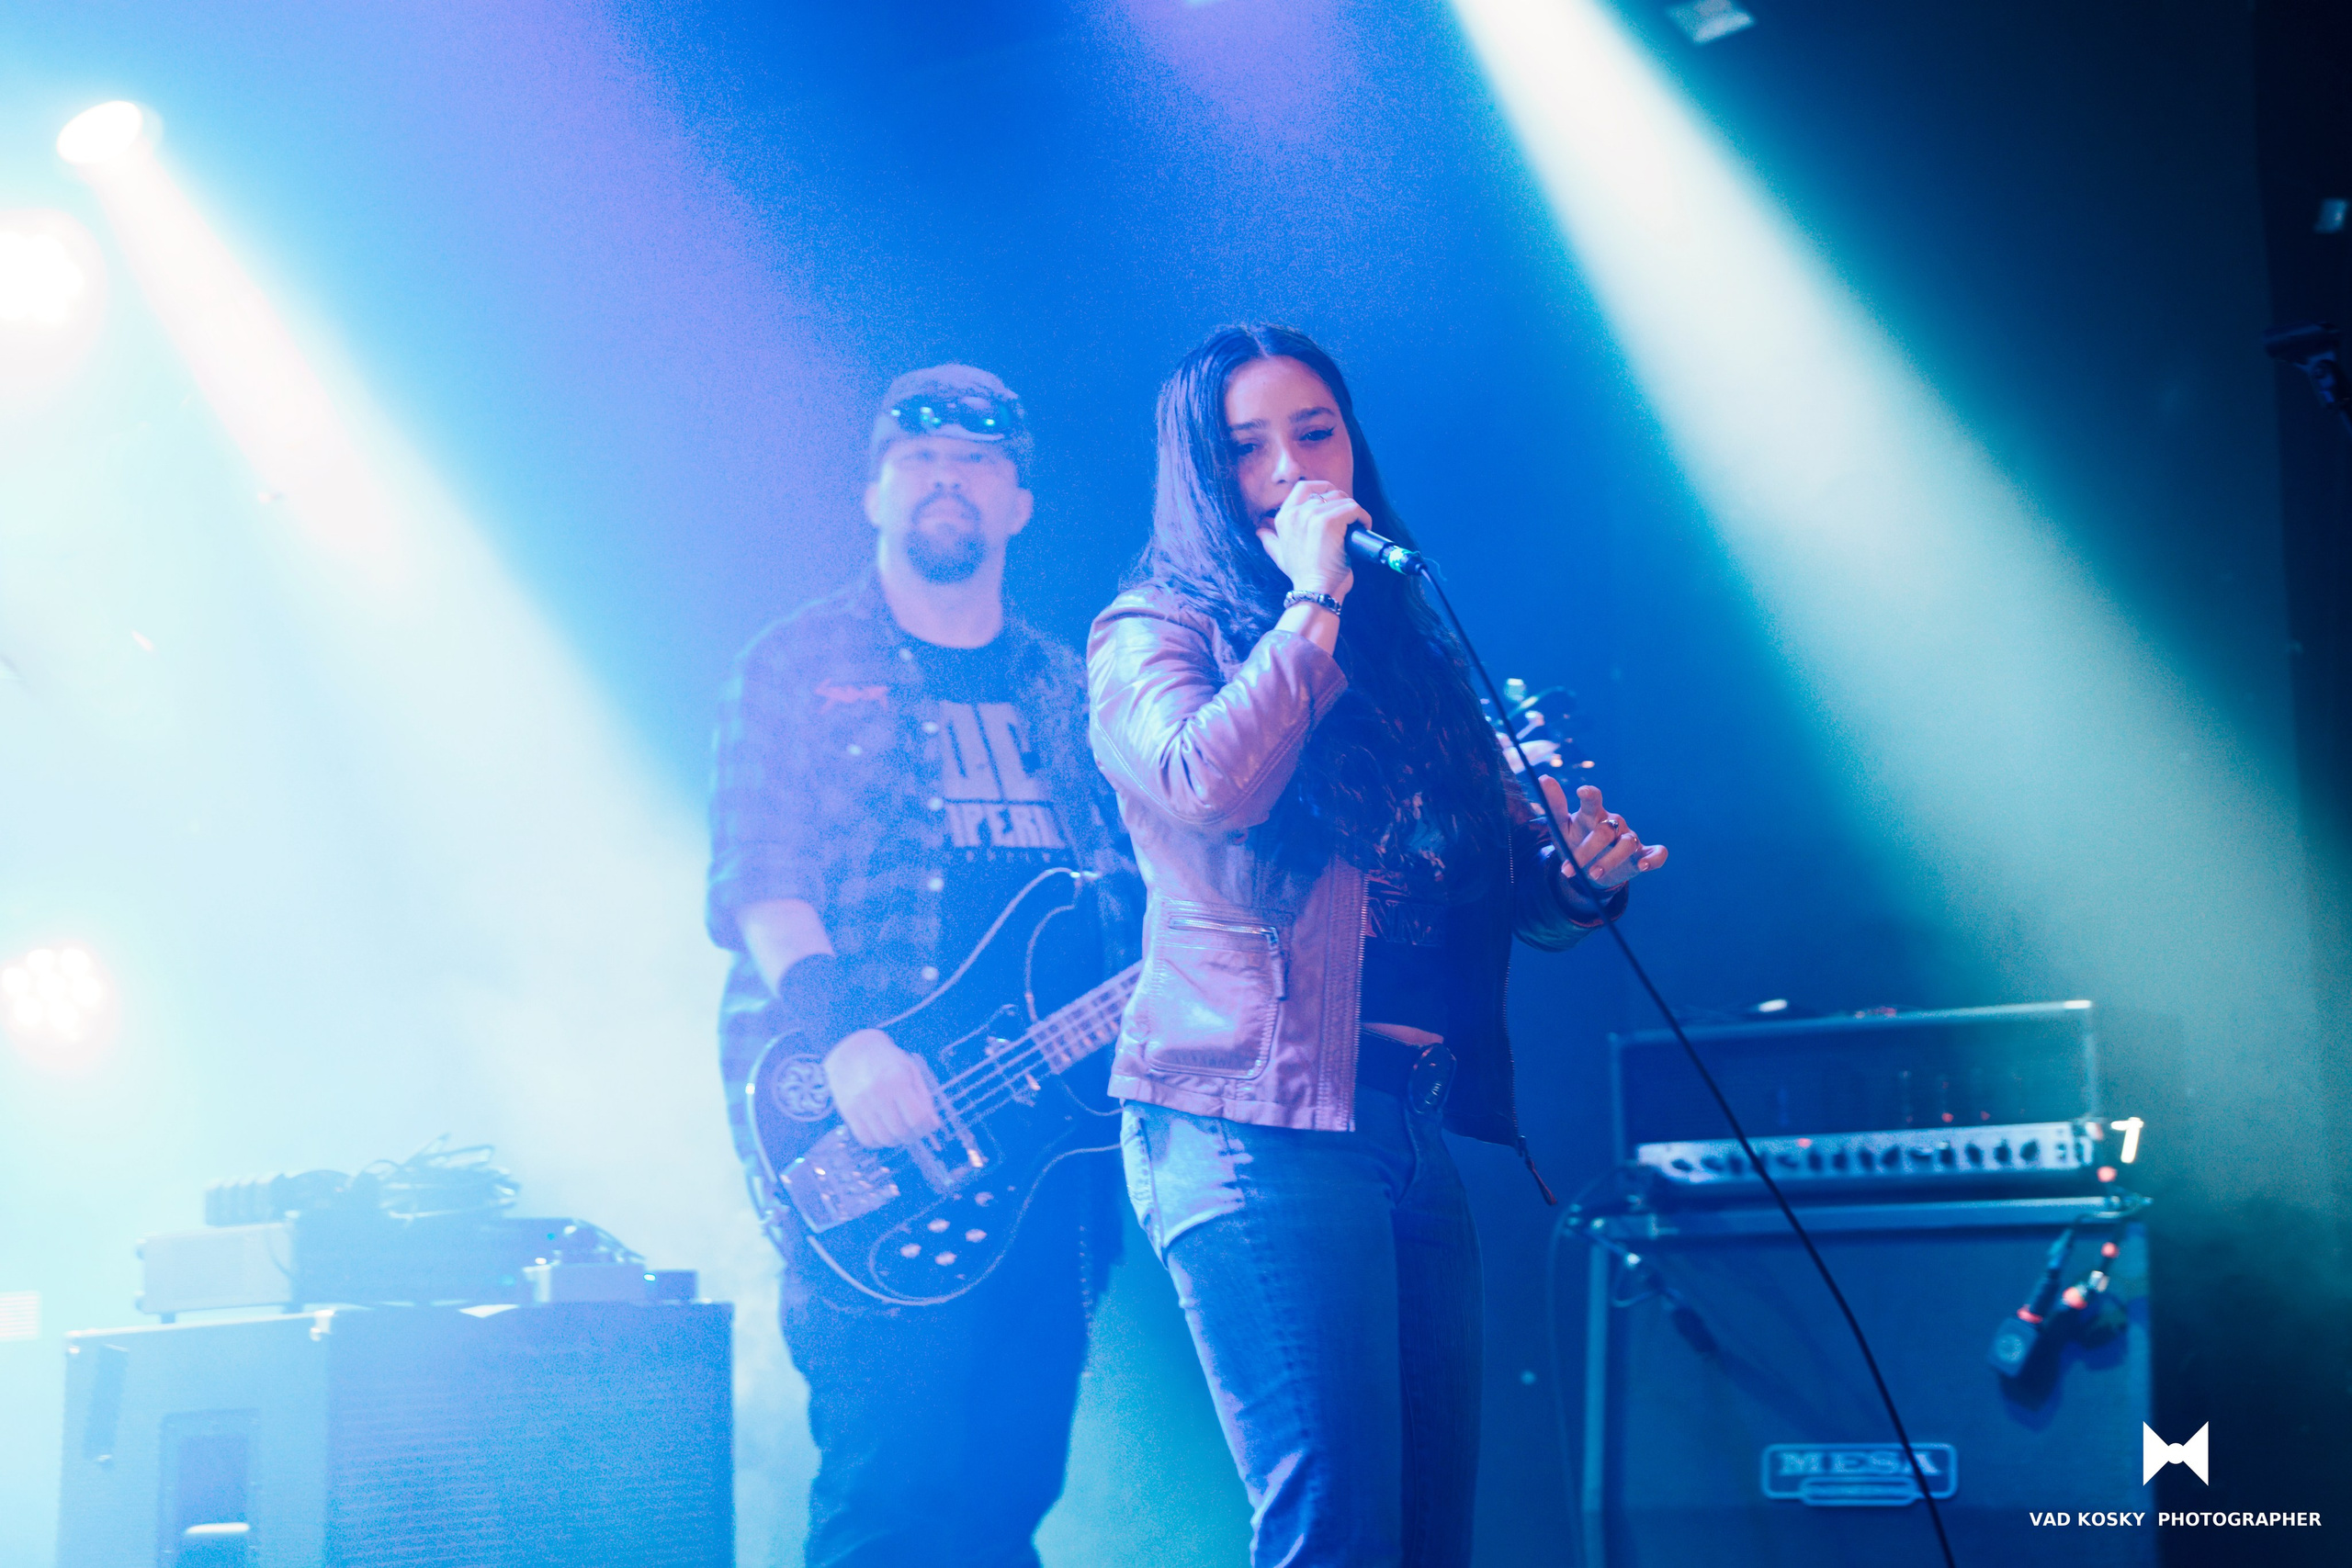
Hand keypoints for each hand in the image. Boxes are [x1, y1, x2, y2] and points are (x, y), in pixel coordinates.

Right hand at [823, 1028, 942, 1147]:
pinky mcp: (848, 1112)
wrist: (853, 1052)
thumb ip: (924, 1098)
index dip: (926, 1128)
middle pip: (901, 1132)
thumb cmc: (888, 1061)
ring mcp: (861, 1104)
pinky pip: (866, 1139)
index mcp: (897, 1080)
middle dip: (913, 1136)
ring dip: (896, 1140)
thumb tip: (934, 1125)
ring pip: (884, 1139)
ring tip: (898, 1130)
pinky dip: (878, 1141)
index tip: (928, 1126)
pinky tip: (883, 1131)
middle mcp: (878, 1093)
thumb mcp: (911, 1071)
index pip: (917, 1118)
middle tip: (914, 1130)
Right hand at [1256, 481, 1361, 600]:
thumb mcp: (1279, 555)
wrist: (1315, 590)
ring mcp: (1312, 515)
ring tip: (1358, 526)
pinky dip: (1363, 517)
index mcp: (1284, 517)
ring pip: (1343, 499)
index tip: (1336, 500)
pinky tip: (1364, 527)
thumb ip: (1270, 541)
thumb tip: (1260, 531)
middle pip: (1328, 492)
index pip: (1304, 487)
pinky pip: (1353, 508)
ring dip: (1355, 511)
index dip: (1323, 488)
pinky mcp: (1329, 521)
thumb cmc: (1303, 575)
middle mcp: (1296, 513)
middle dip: (1343, 502)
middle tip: (1350, 518)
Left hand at [1539, 777, 1667, 900]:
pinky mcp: (1642, 855)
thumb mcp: (1560, 827)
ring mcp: (1629, 838)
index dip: (1590, 795)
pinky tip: (1644, 865)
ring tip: (1593, 875)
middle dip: (1587, 851)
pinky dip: (1654, 858)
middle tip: (1568, 869)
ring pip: (1627, 844)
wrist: (1589, 870)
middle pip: (1604, 831)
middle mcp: (1613, 823)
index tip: (1582, 791)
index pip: (1593, 800)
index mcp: (1592, 814)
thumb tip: (1543, 778)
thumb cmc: (1574, 842)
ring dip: (1610, 860)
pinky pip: (1657, 854)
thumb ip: (1554, 806)